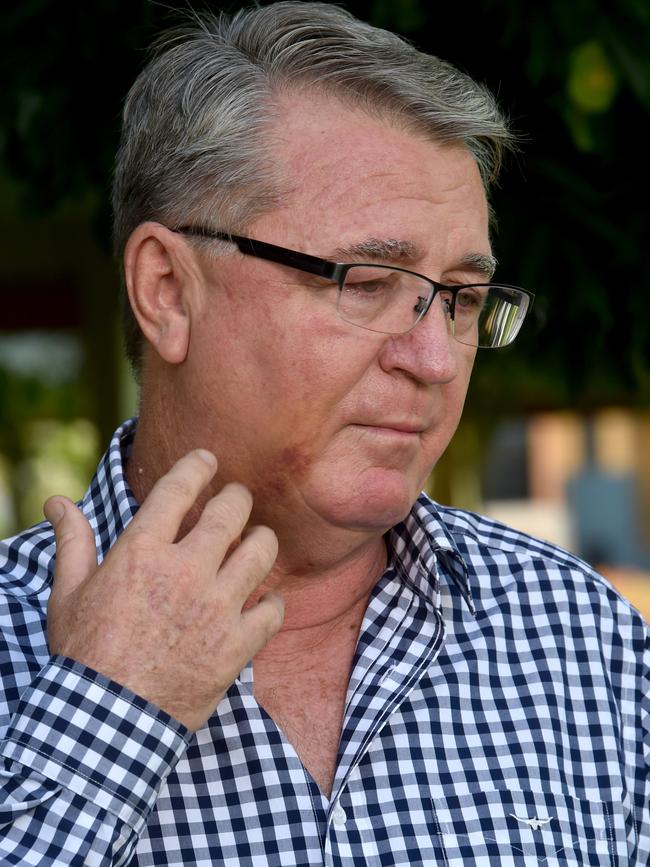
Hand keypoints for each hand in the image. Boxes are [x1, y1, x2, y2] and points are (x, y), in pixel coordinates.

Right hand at [44, 450, 283, 730]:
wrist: (105, 723)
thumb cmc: (85, 655)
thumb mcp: (68, 595)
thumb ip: (72, 543)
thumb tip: (56, 502)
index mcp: (142, 553)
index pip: (179, 488)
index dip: (199, 465)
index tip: (207, 460)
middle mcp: (185, 572)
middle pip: (232, 511)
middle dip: (238, 497)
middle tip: (236, 500)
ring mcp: (216, 608)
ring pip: (262, 551)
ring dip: (261, 541)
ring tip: (255, 543)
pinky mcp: (237, 644)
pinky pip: (274, 609)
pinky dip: (273, 603)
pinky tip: (263, 602)